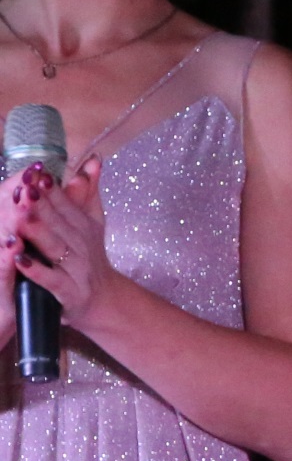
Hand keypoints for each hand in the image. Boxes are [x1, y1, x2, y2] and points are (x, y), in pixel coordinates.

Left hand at [6, 157, 121, 330]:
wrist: (104, 301)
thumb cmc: (90, 258)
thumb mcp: (93, 222)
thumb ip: (89, 190)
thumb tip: (94, 159)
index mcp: (83, 226)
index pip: (65, 203)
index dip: (50, 188)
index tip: (35, 172)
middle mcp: (81, 246)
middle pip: (59, 223)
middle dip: (42, 206)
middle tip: (24, 189)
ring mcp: (76, 270)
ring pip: (54, 248)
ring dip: (38, 232)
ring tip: (20, 216)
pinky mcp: (69, 293)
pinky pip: (52, 280)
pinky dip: (36, 271)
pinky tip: (19, 259)